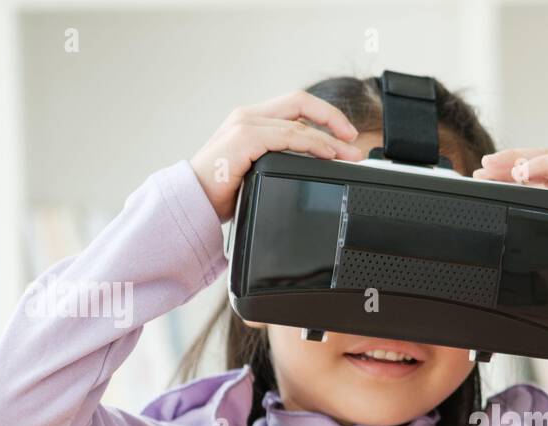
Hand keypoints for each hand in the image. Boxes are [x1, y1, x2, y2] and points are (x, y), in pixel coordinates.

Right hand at [190, 91, 365, 221]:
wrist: (193, 201)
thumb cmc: (222, 191)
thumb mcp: (257, 170)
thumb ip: (279, 160)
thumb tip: (314, 166)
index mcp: (252, 121)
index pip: (295, 106)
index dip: (324, 115)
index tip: (346, 135)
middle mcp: (248, 116)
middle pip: (300, 101)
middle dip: (333, 118)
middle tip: (354, 139)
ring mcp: (245, 125)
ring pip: (298, 122)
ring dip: (330, 138)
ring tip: (349, 154)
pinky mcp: (244, 138)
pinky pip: (288, 136)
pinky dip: (313, 144)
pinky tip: (328, 155)